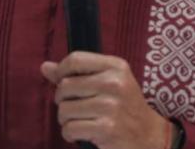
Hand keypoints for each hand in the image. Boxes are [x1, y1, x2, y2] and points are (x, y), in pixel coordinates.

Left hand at [41, 52, 172, 148]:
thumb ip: (77, 73)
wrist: (149, 135)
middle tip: (73, 107)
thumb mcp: (108, 82)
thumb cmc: (124, 106)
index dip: (60, 71)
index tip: (61, 81)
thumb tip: (45, 67)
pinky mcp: (106, 129)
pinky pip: (70, 128)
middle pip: (65, 86)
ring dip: (65, 119)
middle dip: (62, 99)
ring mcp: (110, 107)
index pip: (75, 60)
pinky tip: (81, 133)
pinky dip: (70, 134)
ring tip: (79, 120)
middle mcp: (114, 84)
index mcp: (116, 67)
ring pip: (64, 109)